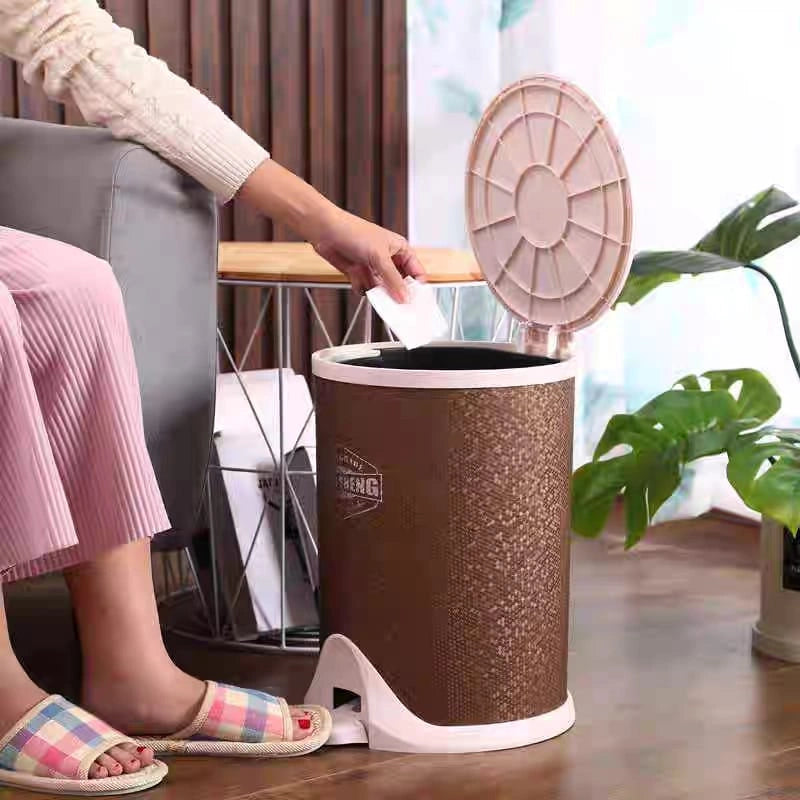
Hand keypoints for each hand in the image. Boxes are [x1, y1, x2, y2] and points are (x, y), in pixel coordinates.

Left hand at [239, 159, 424, 301]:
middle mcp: (388, 260)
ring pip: (382, 289)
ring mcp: (374, 268)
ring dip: (378, 293)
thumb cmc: (353, 231)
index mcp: (400, 250)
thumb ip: (393, 280)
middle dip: (397, 294)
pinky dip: (362, 288)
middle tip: (398, 307)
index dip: (417, 288)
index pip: (416, 273)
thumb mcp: (379, 257)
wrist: (325, 231)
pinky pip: (366, 290)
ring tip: (374, 290)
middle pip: (400, 284)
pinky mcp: (360, 274)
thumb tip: (405, 298)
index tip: (417, 303)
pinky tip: (357, 278)